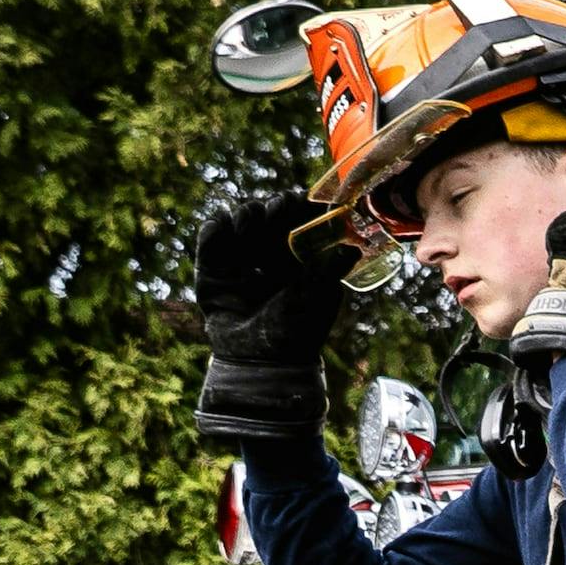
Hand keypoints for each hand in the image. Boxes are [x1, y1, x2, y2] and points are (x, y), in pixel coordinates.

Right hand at [192, 195, 346, 449]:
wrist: (259, 362)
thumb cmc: (296, 335)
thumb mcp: (316, 301)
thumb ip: (330, 272)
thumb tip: (352, 247)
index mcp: (301, 256)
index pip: (300, 218)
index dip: (300, 205)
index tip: (301, 202)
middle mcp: (272, 253)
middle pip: (271, 210)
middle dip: (274, 206)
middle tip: (276, 211)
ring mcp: (242, 256)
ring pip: (243, 216)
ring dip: (248, 214)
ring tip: (252, 229)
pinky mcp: (214, 264)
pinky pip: (213, 232)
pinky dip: (218, 226)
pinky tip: (228, 232)